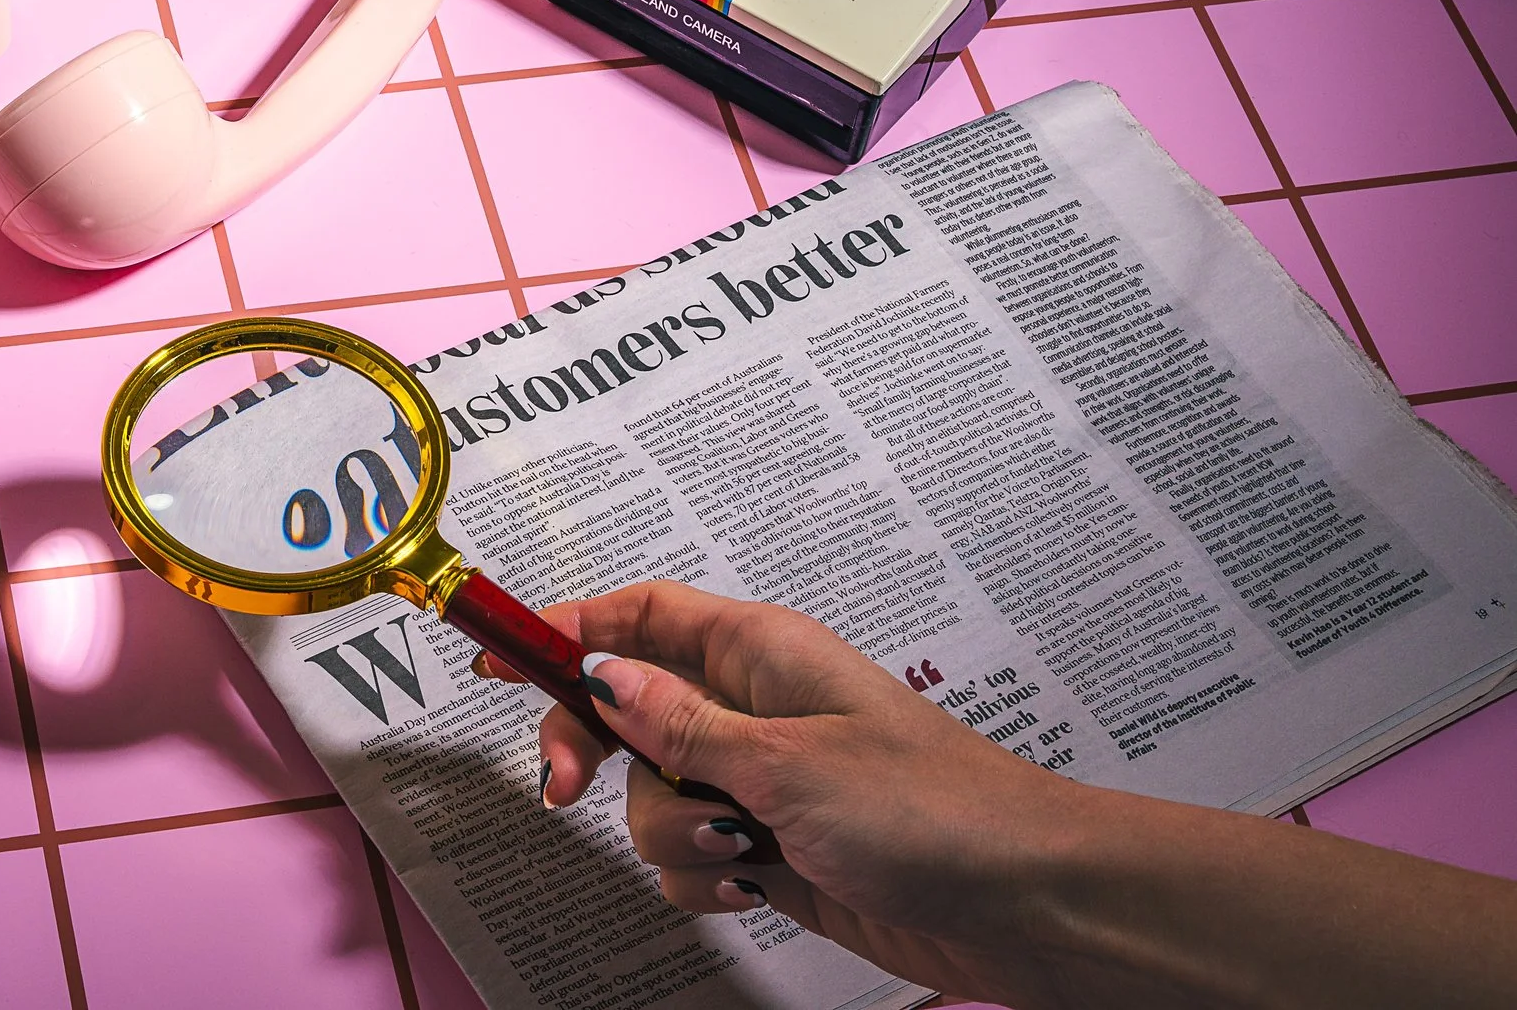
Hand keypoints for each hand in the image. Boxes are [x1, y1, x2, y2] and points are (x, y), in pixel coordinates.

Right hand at [498, 581, 1088, 1006]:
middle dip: (592, 750)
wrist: (1023, 903)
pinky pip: (686, 856)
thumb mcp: (790, 761)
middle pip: (620, 707)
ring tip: (745, 846)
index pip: (637, 613)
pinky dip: (704, 878)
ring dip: (674, 831)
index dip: (560, 626)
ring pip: (648, 793)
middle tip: (570, 788)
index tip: (495, 654)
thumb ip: (682, 723)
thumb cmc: (938, 809)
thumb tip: (602, 676)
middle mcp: (750, 706)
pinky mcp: (767, 845)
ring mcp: (757, 779)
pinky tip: (758, 885)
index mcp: (759, 651)